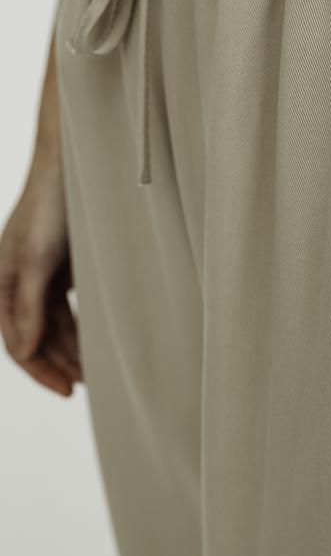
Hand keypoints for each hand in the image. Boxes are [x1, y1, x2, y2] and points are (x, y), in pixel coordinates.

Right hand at [0, 154, 81, 397]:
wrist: (77, 164)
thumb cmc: (52, 205)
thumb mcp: (38, 259)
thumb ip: (29, 305)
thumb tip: (25, 350)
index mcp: (2, 280)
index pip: (16, 339)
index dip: (39, 369)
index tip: (66, 391)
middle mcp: (18, 280)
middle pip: (36, 336)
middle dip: (58, 363)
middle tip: (86, 385)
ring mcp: (42, 274)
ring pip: (55, 324)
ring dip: (72, 348)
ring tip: (96, 370)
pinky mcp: (66, 266)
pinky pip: (69, 307)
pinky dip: (80, 326)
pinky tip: (96, 341)